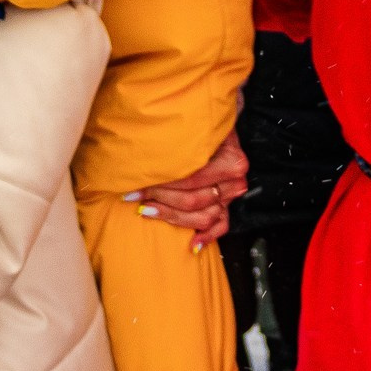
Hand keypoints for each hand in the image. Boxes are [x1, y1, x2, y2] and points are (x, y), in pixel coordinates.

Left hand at [128, 132, 246, 248]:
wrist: (220, 127)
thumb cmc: (205, 126)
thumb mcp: (196, 128)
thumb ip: (180, 141)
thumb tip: (144, 155)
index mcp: (232, 162)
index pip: (191, 180)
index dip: (161, 184)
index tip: (136, 184)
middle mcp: (234, 181)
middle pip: (194, 200)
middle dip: (161, 199)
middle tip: (136, 196)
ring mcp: (231, 196)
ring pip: (203, 217)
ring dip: (173, 217)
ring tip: (148, 211)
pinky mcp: (227, 206)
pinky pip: (221, 226)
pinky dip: (207, 236)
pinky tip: (192, 244)